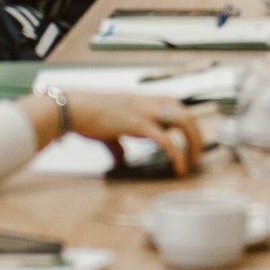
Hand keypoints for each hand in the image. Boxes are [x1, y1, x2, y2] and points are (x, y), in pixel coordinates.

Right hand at [64, 92, 204, 173]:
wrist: (73, 109)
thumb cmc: (87, 116)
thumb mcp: (108, 130)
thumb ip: (118, 144)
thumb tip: (121, 159)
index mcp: (143, 101)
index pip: (176, 106)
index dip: (187, 122)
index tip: (190, 140)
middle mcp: (148, 103)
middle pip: (186, 113)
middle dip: (196, 134)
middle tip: (197, 155)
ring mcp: (145, 112)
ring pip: (183, 120)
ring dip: (193, 141)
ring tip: (193, 161)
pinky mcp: (138, 124)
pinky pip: (166, 140)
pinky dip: (178, 154)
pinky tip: (180, 168)